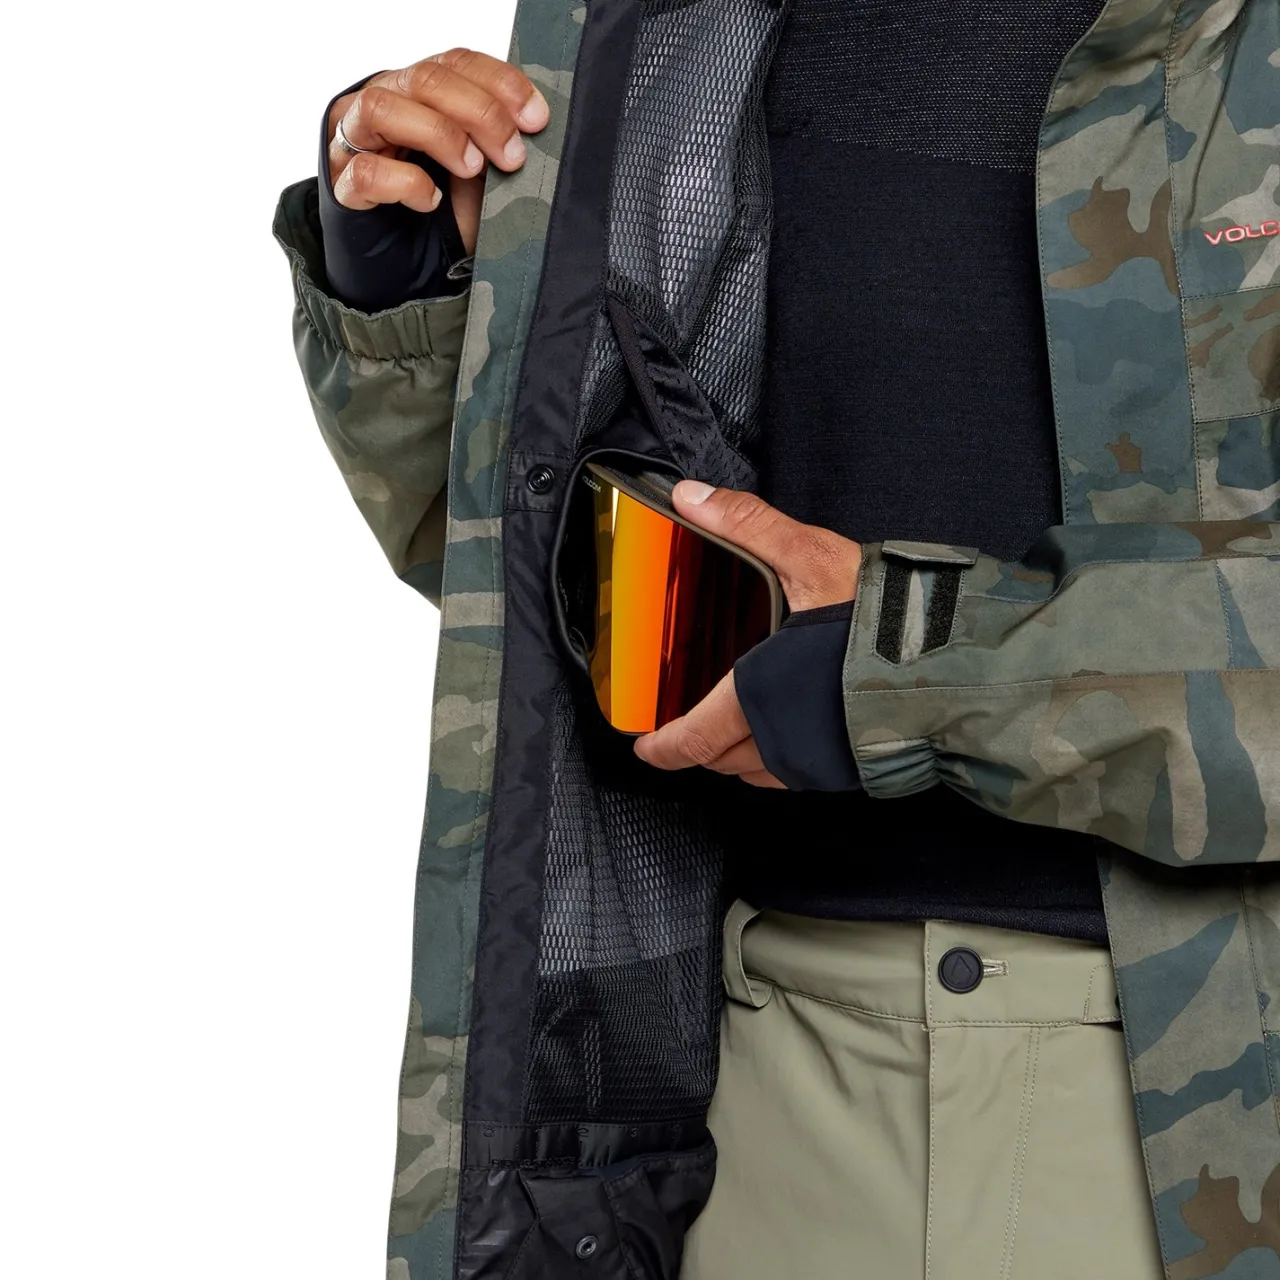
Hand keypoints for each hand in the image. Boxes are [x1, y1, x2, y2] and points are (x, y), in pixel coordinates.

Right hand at [326, 50, 549, 254]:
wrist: (409, 269)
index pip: (455, 62)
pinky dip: (406, 183)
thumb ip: (497, 142)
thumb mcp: (481, 171)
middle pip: (424, 79)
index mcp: (418, 92)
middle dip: (479, 113)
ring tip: (471, 169)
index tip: (535, 119)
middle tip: (512, 155)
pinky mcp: (343, 186)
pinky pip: (366, 171)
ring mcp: (354, 142)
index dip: (499, 83)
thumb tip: (535, 127)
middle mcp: (383, 103)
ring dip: (439, 135)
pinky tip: (429, 201)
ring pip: (382, 108)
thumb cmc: (446, 214)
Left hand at [634, 483, 861, 787]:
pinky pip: (793, 775)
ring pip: (756, 773)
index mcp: (759, 699)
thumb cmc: (887, 616)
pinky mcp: (847, 766)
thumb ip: (747, 525)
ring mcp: (817, 761)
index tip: (646, 748)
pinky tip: (783, 730)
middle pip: (720, 761)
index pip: (694, 740)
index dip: (664, 748)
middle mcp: (782, 742)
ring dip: (735, 755)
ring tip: (729, 727)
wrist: (962, 660)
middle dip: (696, 748)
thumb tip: (690, 498)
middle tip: (684, 728)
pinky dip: (773, 760)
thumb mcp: (811, 556)